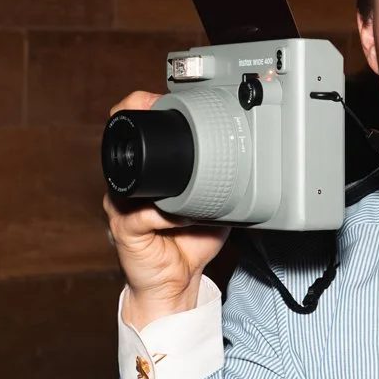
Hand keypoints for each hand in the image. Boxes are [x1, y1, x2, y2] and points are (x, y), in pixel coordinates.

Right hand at [101, 90, 229, 324]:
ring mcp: (122, 205)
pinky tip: (185, 219)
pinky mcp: (124, 229)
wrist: (177, 282)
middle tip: (166, 119)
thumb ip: (224, 179)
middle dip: (142, 127)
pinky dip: (169, 216)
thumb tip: (256, 157)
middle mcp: (128, 184)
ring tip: (187, 180)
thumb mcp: (214, 201)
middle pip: (125, 145)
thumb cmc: (190, 240)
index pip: (135, 131)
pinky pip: (144, 215)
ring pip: (132, 178)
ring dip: (162, 177)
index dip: (142, 107)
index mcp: (146, 172)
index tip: (160, 96)